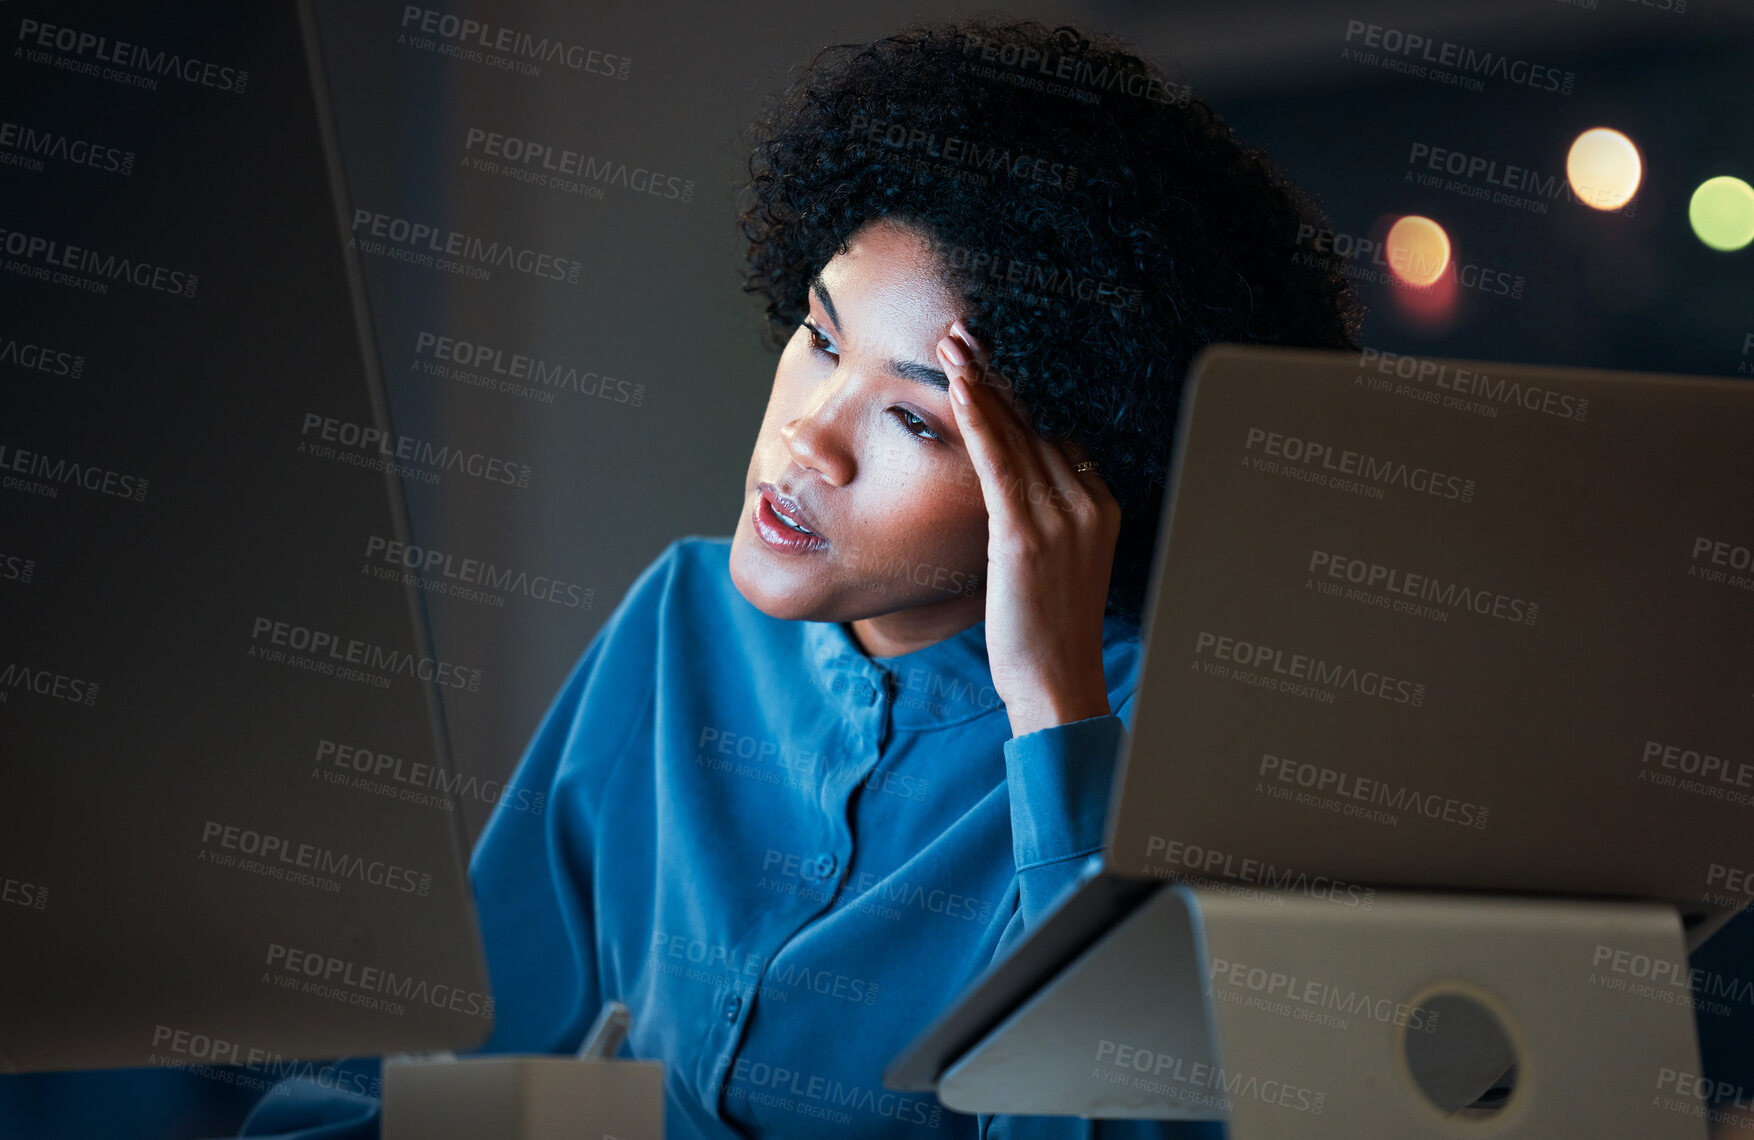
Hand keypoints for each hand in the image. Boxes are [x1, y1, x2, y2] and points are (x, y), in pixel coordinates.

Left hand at [938, 318, 1122, 737]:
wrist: (1058, 685)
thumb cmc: (1047, 635)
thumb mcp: (1056, 566)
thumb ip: (1042, 521)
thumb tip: (1009, 493)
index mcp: (1100, 506)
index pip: (1056, 432)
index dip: (1020, 392)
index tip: (990, 356)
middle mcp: (1087, 503)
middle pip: (1038, 421)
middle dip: (998, 373)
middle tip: (964, 331)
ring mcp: (1061, 517)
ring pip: (1017, 433)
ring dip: (981, 382)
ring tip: (952, 344)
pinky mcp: (1026, 535)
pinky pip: (999, 463)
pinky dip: (979, 419)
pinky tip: (960, 386)